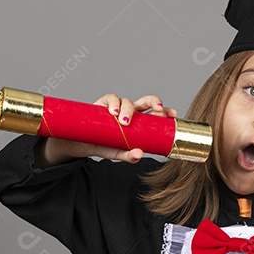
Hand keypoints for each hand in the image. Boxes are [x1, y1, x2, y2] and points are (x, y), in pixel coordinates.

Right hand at [42, 94, 177, 163]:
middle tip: (158, 110)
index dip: (164, 112)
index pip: (155, 114)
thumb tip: (139, 155)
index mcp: (139, 122)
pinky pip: (110, 98)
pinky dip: (113, 103)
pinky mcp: (103, 103)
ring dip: (128, 109)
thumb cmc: (103, 146)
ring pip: (128, 101)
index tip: (172, 115)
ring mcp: (117, 106)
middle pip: (146, 101)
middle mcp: (130, 112)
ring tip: (124, 121)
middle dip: (154, 102)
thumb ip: (128, 155)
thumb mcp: (117, 153)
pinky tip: (112, 112)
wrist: (80, 143)